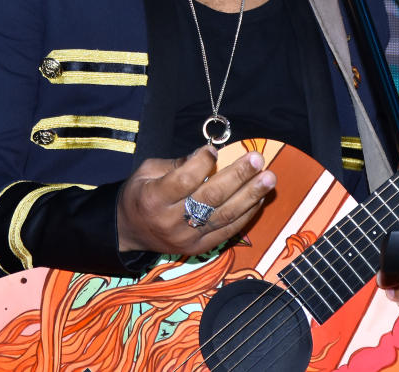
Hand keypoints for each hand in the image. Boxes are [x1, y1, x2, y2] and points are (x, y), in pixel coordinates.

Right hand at [116, 145, 275, 255]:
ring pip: (225, 215)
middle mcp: (171, 221)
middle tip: (257, 160)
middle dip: (238, 176)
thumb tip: (208, 154)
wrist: (129, 232)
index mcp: (154, 198)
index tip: (214, 149)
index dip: (203, 162)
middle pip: (211, 197)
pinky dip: (246, 214)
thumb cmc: (140, 194)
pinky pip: (228, 231)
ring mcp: (187, 237)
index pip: (185, 179)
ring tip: (269, 179)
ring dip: (250, 196)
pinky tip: (258, 198)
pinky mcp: (199, 248)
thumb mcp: (147, 171)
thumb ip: (177, 164)